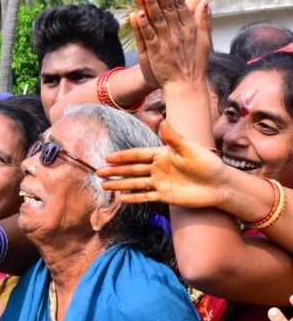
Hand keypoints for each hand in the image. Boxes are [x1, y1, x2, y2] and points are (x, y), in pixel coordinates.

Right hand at [98, 121, 228, 206]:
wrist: (221, 185)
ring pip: (135, 183)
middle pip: (132, 169)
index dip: (123, 156)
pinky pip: (145, 197)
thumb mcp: (191, 149)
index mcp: (162, 154)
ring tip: (103, 186)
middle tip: (99, 172)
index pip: (138, 155)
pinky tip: (121, 199)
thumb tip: (161, 121)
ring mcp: (160, 183)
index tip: (108, 157)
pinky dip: (133, 198)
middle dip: (115, 171)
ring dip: (120, 184)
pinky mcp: (165, 196)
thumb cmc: (208, 164)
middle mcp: (158, 168)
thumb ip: (174, 138)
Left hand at [131, 0, 211, 90]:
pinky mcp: (157, 53)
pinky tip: (136, 14)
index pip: (180, 4)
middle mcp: (180, 33)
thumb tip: (206, 1)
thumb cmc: (195, 64)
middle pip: (168, 7)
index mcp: (190, 28)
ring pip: (157, 19)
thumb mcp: (205, 40)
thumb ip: (205, 20)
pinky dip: (143, 26)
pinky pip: (149, 37)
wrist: (187, 86)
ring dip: (150, 3)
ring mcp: (168, 42)